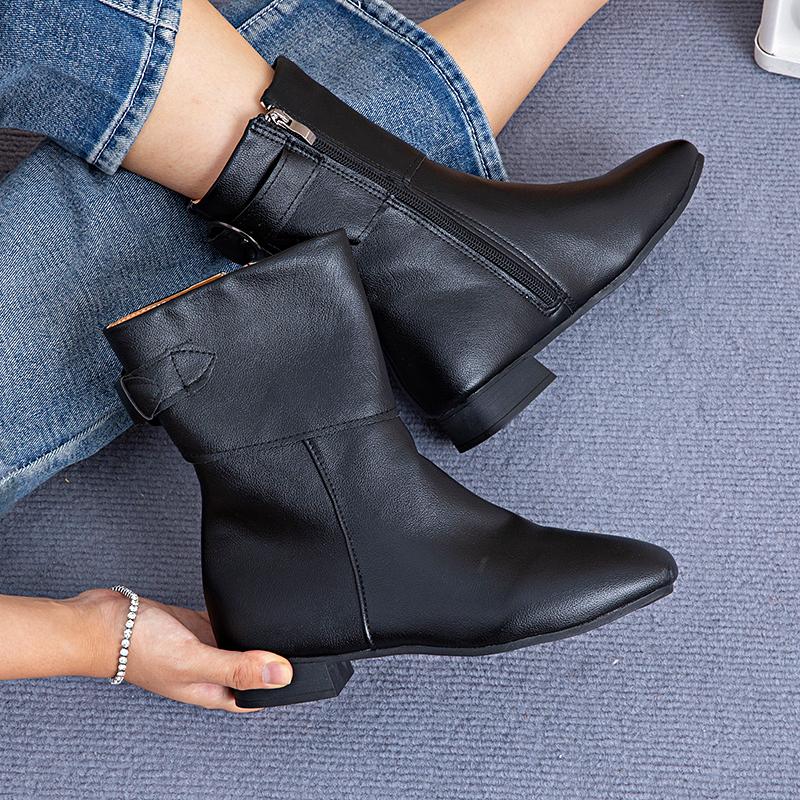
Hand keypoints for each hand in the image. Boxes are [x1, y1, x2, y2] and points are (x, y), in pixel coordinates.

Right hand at [84, 589, 292, 711]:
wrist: (103, 622)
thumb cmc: (139, 648)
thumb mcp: (195, 660)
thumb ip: (237, 666)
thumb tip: (280, 674)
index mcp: (210, 690)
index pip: (254, 698)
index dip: (279, 690)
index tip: (306, 675)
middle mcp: (208, 671)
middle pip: (250, 670)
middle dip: (272, 661)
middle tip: (301, 643)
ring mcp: (202, 647)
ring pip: (238, 644)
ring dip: (256, 636)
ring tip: (281, 622)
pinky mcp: (194, 624)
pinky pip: (224, 621)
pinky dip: (238, 615)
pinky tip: (250, 606)